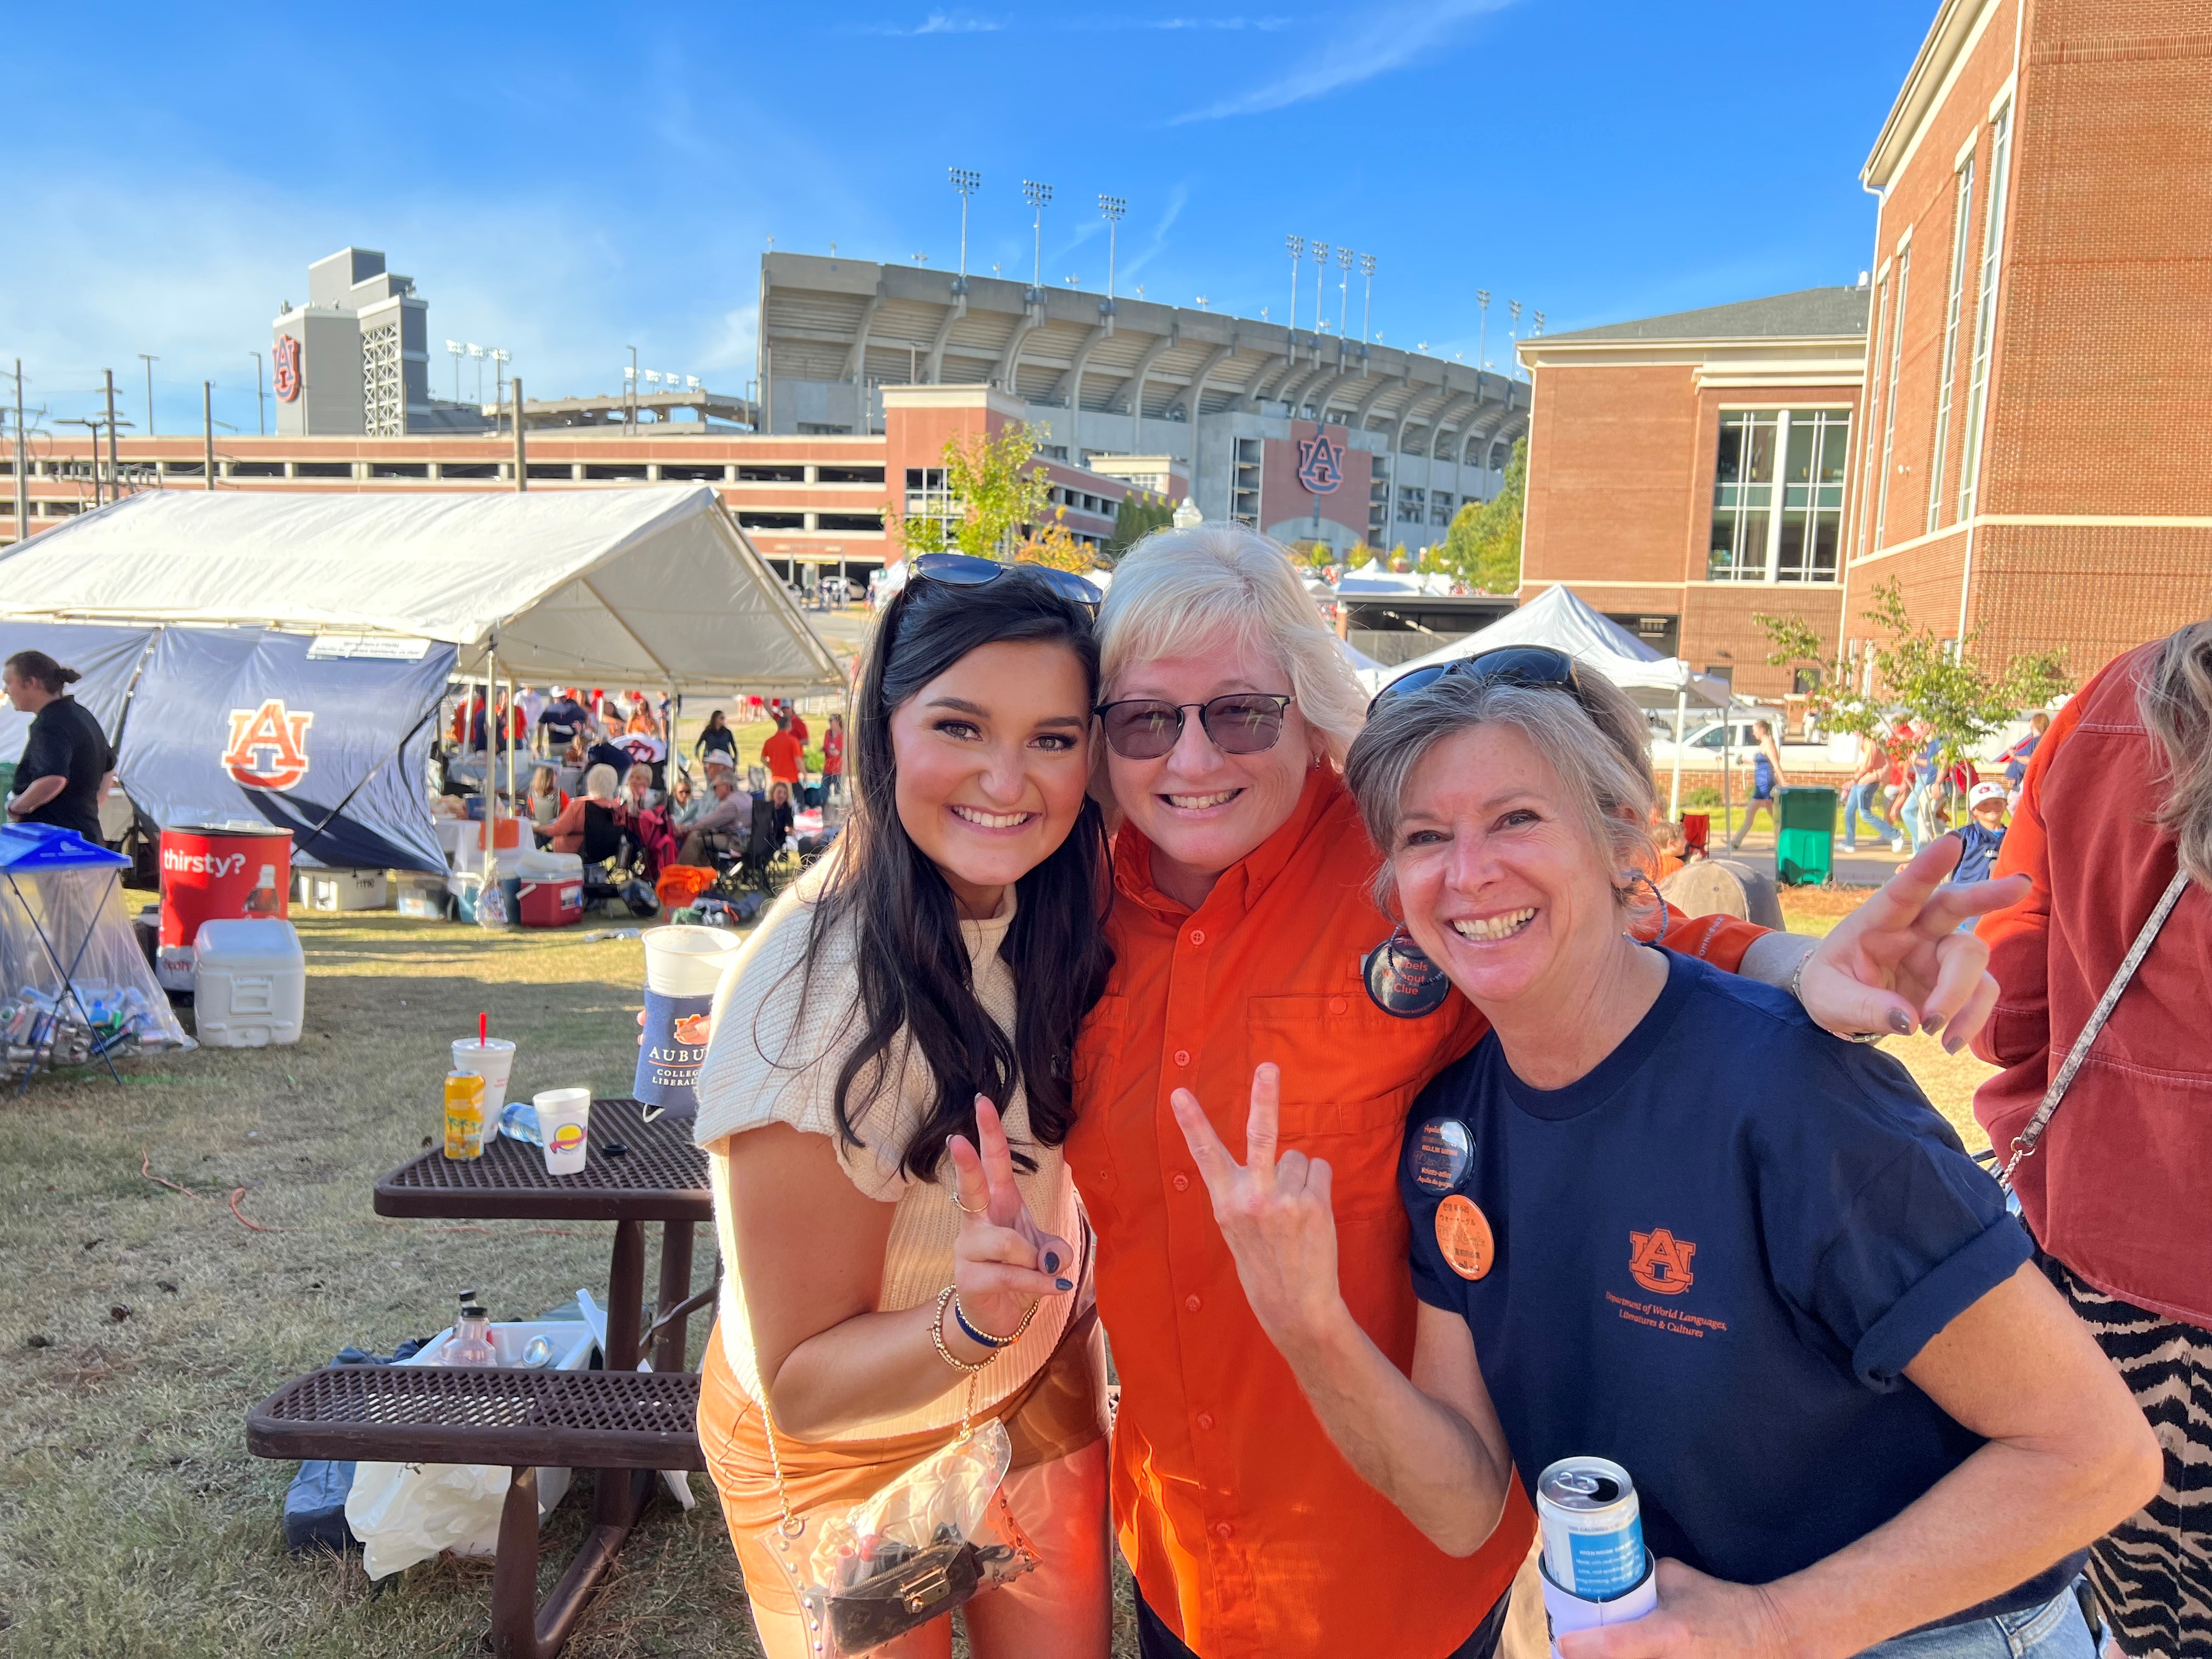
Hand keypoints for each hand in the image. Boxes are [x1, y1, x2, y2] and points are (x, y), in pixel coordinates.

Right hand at [946, 1096, 1073, 1342]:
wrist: (994, 1316)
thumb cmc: (1018, 1269)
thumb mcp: (1044, 1251)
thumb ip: (1056, 1249)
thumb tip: (1052, 1260)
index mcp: (998, 1203)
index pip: (993, 1162)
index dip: (989, 1132)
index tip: (983, 1100)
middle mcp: (977, 1221)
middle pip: (971, 1187)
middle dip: (966, 1163)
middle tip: (956, 1139)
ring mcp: (969, 1250)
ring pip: (1005, 1242)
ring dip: (1033, 1259)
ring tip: (1043, 1272)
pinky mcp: (970, 1280)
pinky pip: (1012, 1275)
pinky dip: (1039, 1283)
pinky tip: (1054, 1289)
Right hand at [1170, 1064, 1347, 1352]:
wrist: (1295, 1306)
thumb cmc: (1265, 1264)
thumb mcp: (1237, 1228)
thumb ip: (1245, 1191)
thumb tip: (1279, 1156)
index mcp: (1225, 1203)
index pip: (1205, 1155)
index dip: (1192, 1122)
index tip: (1179, 1093)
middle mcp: (1252, 1198)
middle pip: (1260, 1135)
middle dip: (1264, 1096)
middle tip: (1268, 1067)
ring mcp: (1284, 1200)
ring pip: (1298, 1158)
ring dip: (1300, 1178)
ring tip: (1294, 1214)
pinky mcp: (1313, 1204)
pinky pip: (1320, 1171)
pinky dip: (1318, 1185)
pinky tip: (1311, 1214)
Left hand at [1560, 1559, 1797, 1658]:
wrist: (1769, 1637)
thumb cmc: (1722, 1605)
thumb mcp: (1678, 1579)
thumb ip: (1641, 1579)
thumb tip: (1607, 1577)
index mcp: (1670, 1634)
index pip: (1616, 1647)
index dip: (1584, 1648)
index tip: (1563, 1642)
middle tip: (1571, 1650)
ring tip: (1592, 1653)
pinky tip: (1619, 1656)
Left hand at [1797, 835, 2023, 1051]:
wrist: (1840, 1005)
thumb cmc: (1830, 988)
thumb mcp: (1829, 999)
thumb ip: (1864, 1008)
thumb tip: (1910, 1021)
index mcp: (1876, 921)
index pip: (1903, 890)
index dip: (1928, 867)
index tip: (1953, 842)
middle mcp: (1914, 929)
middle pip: (1956, 906)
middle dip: (1987, 895)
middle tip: (2020, 887)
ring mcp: (1939, 954)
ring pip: (1972, 958)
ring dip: (1961, 996)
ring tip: (1933, 1031)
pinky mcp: (1956, 982)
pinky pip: (1981, 994)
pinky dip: (1971, 1020)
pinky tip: (1949, 1042)